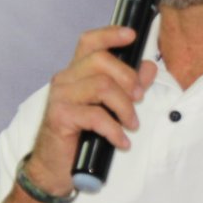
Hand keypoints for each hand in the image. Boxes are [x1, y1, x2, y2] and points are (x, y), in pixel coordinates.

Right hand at [24, 25, 157, 191]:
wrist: (54, 168)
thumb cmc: (80, 137)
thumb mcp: (108, 109)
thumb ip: (128, 86)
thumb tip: (148, 67)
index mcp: (75, 73)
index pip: (90, 42)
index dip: (110, 34)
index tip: (132, 35)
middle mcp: (65, 80)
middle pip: (101, 61)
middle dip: (128, 79)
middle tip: (139, 99)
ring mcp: (60, 97)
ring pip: (102, 86)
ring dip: (125, 107)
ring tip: (131, 124)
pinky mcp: (60, 116)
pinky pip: (95, 115)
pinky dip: (115, 130)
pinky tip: (121, 141)